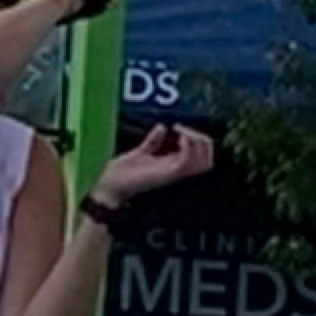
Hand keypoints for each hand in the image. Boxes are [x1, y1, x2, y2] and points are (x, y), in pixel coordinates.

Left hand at [94, 125, 213, 206]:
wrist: (107, 188)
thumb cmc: (120, 175)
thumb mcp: (139, 153)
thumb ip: (152, 142)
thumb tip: (162, 127)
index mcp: (173, 167)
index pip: (202, 157)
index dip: (200, 139)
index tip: (180, 127)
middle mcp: (177, 172)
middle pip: (208, 160)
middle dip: (203, 139)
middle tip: (183, 128)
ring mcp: (173, 175)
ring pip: (204, 162)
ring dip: (196, 141)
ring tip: (180, 131)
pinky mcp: (165, 175)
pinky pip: (187, 162)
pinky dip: (188, 147)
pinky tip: (178, 137)